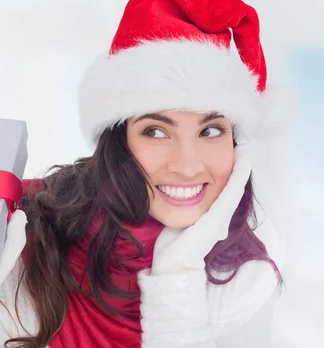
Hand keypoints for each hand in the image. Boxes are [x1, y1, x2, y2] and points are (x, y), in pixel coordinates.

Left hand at [151, 144, 252, 274]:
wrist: (172, 269)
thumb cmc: (172, 249)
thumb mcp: (179, 224)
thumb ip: (183, 213)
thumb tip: (177, 199)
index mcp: (209, 219)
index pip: (221, 192)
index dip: (228, 176)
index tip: (230, 156)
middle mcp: (218, 219)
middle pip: (228, 189)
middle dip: (236, 169)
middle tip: (241, 148)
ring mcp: (219, 220)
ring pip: (232, 190)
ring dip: (240, 171)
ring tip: (244, 152)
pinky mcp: (216, 221)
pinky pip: (229, 195)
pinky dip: (237, 179)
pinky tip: (241, 164)